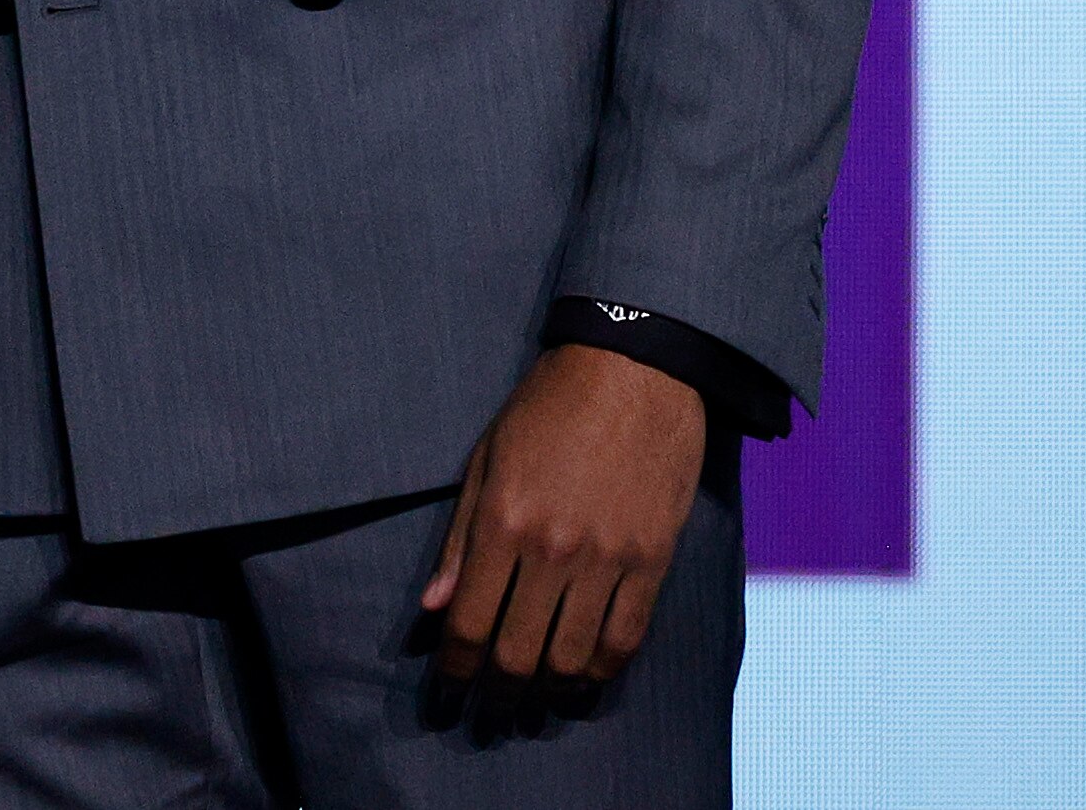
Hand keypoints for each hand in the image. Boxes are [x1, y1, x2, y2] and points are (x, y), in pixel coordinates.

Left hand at [419, 344, 708, 685]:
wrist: (635, 368)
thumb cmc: (548, 407)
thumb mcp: (486, 459)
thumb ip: (460, 540)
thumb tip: (433, 607)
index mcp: (502, 521)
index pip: (469, 622)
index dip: (453, 669)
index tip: (446, 696)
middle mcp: (552, 548)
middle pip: (519, 653)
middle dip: (497, 696)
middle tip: (489, 717)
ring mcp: (607, 557)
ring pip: (572, 656)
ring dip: (550, 696)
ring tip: (536, 710)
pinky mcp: (652, 558)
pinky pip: (627, 636)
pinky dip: (603, 670)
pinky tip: (586, 682)